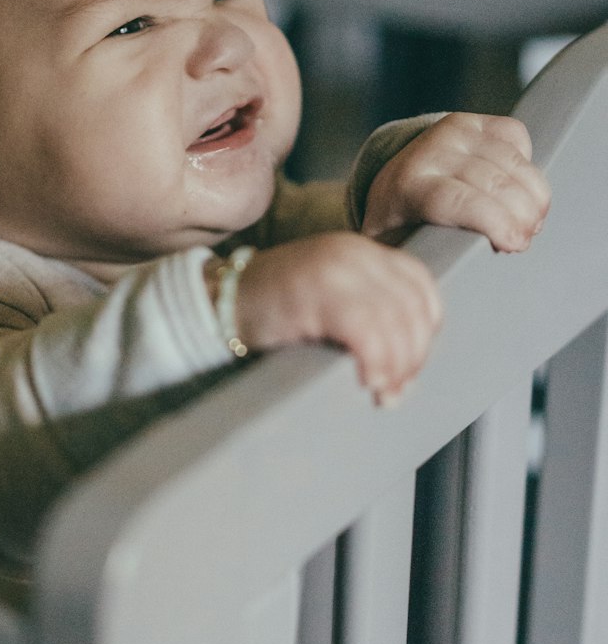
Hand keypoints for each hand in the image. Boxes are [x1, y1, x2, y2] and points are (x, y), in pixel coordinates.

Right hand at [228, 233, 442, 403]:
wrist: (218, 302)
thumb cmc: (274, 312)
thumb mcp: (331, 300)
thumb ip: (370, 313)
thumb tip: (408, 367)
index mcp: (362, 251)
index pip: (420, 286)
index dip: (425, 331)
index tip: (410, 365)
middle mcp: (353, 252)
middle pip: (410, 306)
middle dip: (412, 356)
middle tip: (397, 390)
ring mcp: (334, 268)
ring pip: (393, 320)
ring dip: (395, 365)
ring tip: (383, 392)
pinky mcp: (315, 290)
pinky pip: (365, 330)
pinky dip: (375, 361)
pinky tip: (367, 380)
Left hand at [361, 113, 549, 251]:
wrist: (391, 182)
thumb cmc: (399, 226)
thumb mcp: (399, 251)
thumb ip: (422, 262)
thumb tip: (450, 273)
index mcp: (406, 187)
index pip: (458, 200)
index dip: (494, 221)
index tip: (515, 243)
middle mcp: (429, 151)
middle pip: (494, 183)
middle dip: (522, 216)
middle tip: (523, 240)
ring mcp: (452, 131)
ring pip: (512, 160)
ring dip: (532, 196)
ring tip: (529, 222)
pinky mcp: (473, 120)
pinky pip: (515, 135)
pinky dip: (525, 164)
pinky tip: (517, 187)